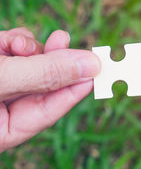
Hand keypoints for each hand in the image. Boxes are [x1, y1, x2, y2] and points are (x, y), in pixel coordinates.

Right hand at [0, 28, 99, 151]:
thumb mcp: (1, 80)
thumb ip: (43, 74)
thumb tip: (91, 66)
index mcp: (1, 131)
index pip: (46, 113)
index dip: (74, 91)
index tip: (97, 72)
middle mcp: (2, 109)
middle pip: (43, 86)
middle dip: (56, 62)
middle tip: (66, 42)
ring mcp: (0, 83)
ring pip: (33, 63)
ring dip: (31, 49)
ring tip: (17, 46)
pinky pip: (17, 50)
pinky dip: (16, 41)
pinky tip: (7, 41)